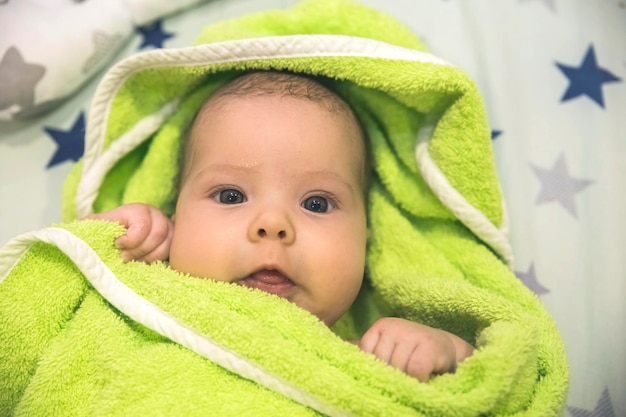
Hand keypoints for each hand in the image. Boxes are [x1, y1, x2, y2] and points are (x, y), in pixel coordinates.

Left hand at [85, 203, 173, 262]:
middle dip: (138, 251)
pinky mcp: (173, 242)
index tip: (117, 245)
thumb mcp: (102, 222)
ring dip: (147, 258)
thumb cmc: (114, 226)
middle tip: (124, 259)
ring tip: (133, 262)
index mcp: (139, 210)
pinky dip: (156, 262)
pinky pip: (171, 255)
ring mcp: (169, 229)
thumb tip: (75, 233)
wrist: (131, 227)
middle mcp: (157, 217)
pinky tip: (144, 263)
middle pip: (157, 236)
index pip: (142, 225)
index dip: (130, 240)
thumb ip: (92, 224)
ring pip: (165, 247)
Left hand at [358, 317, 473, 381]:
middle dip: (391, 376)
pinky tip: (423, 379)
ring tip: (413, 379)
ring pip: (397, 369)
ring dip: (405, 380)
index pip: (365, 356)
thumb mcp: (388, 348)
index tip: (385, 374)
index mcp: (381, 326)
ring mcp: (412, 333)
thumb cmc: (412, 352)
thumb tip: (332, 351)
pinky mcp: (429, 346)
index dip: (375, 370)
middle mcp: (395, 326)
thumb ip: (365, 351)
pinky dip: (417, 381)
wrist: (446, 349)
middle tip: (401, 379)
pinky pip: (414, 371)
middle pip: (381, 364)